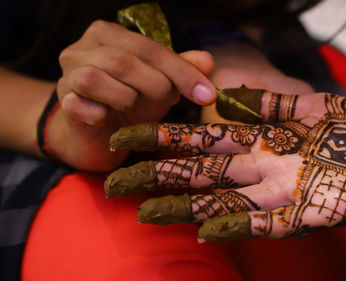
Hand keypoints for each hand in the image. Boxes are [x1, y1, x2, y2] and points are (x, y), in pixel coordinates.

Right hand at [52, 20, 215, 169]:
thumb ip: (181, 69)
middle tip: (168, 102)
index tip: (207, 95)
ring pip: (96, 79)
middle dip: (156, 85)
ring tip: (132, 108)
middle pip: (123, 61)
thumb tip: (207, 61)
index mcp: (109, 34)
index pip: (149, 47)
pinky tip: (110, 120)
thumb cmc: (129, 102)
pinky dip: (103, 116)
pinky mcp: (62, 104)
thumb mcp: (159, 83)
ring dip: (126, 99)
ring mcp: (66, 76)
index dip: (181, 71)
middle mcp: (82, 49)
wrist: (96, 135)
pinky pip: (81, 107)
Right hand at [105, 89, 345, 240]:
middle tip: (114, 179)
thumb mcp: (319, 104)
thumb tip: (230, 92)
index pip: (203, 136)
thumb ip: (275, 101)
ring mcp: (282, 192)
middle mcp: (263, 166)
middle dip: (158, 175)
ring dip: (183, 207)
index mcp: (264, 138)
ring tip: (144, 211)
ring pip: (221, 201)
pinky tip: (204, 229)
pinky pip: (262, 224)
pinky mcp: (306, 215)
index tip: (128, 134)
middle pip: (200, 172)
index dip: (164, 136)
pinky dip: (235, 227)